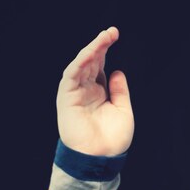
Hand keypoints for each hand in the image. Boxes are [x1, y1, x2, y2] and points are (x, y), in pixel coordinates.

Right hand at [56, 26, 133, 155]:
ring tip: (104, 37)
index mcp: (99, 92)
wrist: (101, 157)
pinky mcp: (67, 97)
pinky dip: (80, 62)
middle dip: (101, 45)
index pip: (100, 66)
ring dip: (91, 50)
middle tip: (112, 32)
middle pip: (91, 62)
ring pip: (81, 65)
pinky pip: (72, 75)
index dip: (106, 51)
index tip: (115, 36)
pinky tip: (91, 52)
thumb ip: (120, 91)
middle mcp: (86, 90)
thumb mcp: (123, 111)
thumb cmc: (113, 139)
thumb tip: (117, 71)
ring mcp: (76, 93)